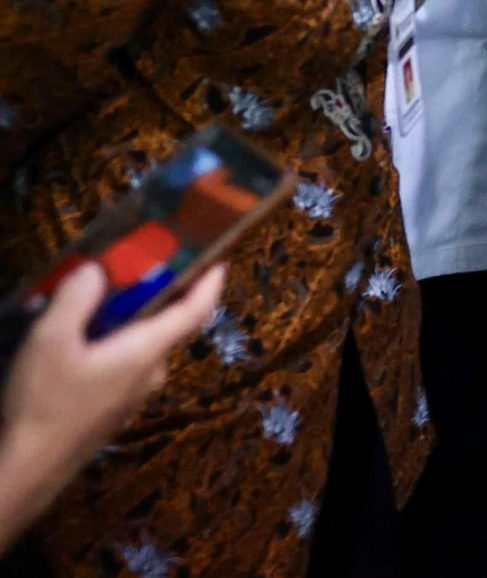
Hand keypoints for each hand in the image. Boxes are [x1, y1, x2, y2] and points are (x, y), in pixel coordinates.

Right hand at [0, 263, 225, 545]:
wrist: (27, 471)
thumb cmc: (45, 403)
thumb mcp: (51, 341)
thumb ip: (76, 299)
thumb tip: (97, 268)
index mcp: (147, 351)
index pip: (197, 309)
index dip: (212, 279)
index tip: (221, 254)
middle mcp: (151, 372)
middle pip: (167, 323)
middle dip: (156, 292)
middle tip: (135, 265)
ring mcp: (133, 394)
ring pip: (141, 344)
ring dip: (127, 318)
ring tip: (95, 297)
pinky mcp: (113, 408)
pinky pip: (123, 363)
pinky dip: (112, 342)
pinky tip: (78, 340)